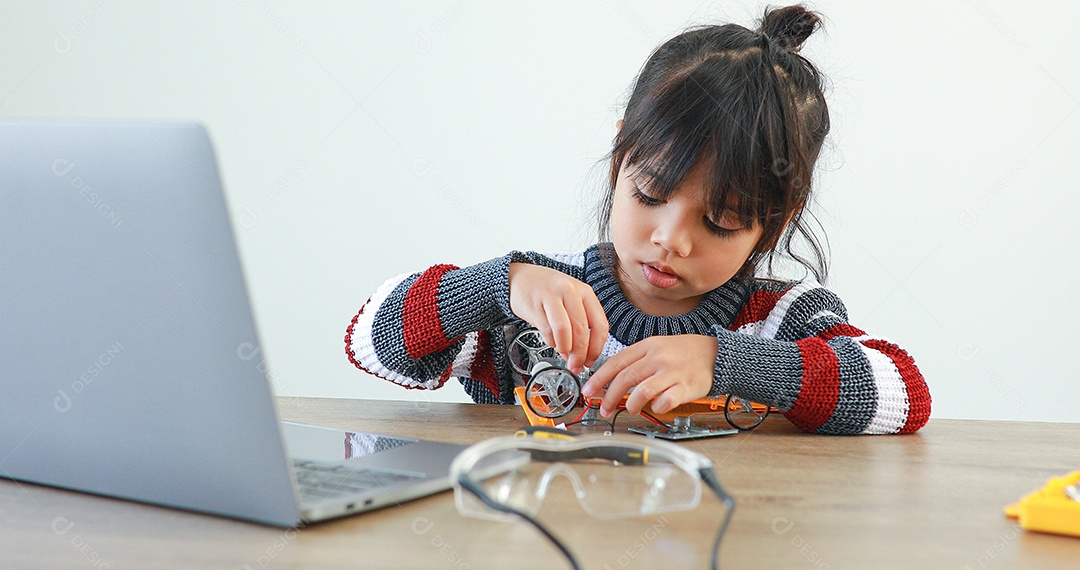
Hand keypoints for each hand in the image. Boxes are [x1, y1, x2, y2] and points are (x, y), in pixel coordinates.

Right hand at [508, 263, 608, 372]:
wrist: (521, 278)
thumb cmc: (549, 291)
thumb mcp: (571, 300)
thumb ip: (580, 325)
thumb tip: (582, 355)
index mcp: (585, 292)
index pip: (600, 325)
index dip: (596, 348)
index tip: (591, 360)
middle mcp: (570, 292)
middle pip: (582, 330)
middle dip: (580, 354)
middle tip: (576, 365)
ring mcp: (552, 297)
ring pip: (564, 330)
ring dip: (565, 348)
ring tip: (564, 354)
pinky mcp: (535, 305)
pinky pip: (547, 330)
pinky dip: (551, 342)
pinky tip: (552, 342)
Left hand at [581, 334, 717, 416]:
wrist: (714, 353)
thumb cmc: (682, 353)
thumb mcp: (655, 347)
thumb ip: (634, 361)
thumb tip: (608, 380)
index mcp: (646, 346)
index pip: (616, 363)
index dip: (598, 379)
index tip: (588, 391)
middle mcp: (657, 357)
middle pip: (625, 378)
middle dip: (609, 396)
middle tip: (603, 408)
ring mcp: (672, 372)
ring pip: (642, 391)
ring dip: (630, 404)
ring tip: (630, 409)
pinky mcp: (686, 387)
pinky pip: (666, 401)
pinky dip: (657, 407)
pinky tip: (656, 407)